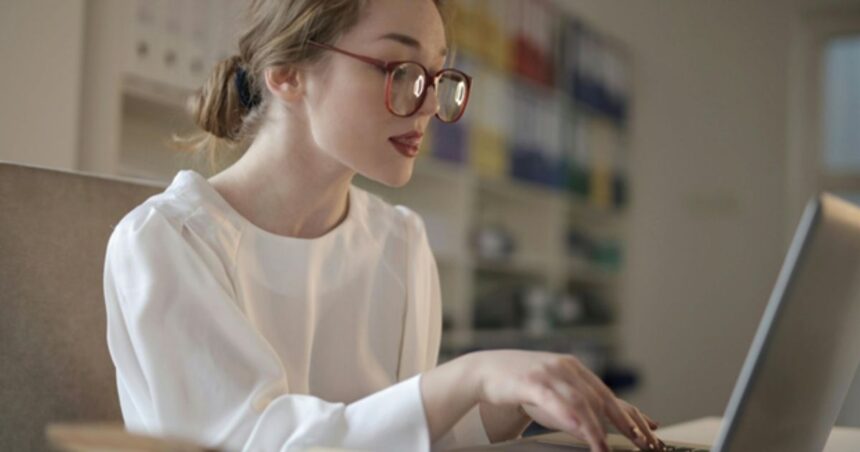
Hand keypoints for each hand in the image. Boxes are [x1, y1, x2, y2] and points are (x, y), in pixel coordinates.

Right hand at [472, 349, 663, 451]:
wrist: (484, 370)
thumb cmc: (519, 384)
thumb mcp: (553, 393)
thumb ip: (575, 406)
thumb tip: (596, 428)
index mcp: (574, 368)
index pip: (608, 395)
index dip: (629, 415)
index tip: (647, 434)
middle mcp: (565, 367)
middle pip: (600, 398)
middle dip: (622, 423)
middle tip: (638, 443)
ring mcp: (548, 373)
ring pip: (580, 401)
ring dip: (595, 427)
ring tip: (603, 447)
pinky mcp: (530, 381)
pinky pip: (554, 400)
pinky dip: (569, 415)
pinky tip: (579, 428)